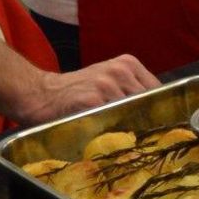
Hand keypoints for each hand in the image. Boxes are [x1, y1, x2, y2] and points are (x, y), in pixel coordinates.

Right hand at [3, 55, 157, 125]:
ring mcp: (106, 84)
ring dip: (129, 126)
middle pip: (148, 101)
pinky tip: (106, 134)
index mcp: (127, 63)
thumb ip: (131, 89)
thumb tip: (157, 111)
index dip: (158, 108)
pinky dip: (112, 130)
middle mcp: (120, 71)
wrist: (41, 94)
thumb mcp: (108, 80)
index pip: (158, 89)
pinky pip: (112, 119)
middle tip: (140, 133)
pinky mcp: (93, 100)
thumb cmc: (77, 91)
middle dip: (145, 118)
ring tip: (121, 135)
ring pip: (132, 112)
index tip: (158, 122)